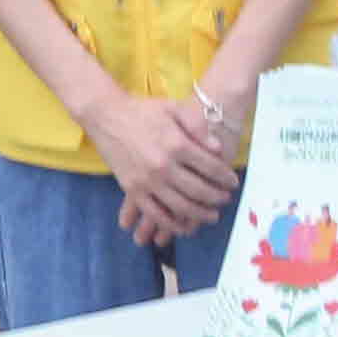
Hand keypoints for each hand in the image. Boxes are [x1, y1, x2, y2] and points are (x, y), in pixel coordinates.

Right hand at [86, 93, 239, 245]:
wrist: (105, 115)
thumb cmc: (142, 110)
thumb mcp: (174, 109)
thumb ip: (198, 127)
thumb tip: (219, 149)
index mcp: (176, 144)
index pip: (211, 167)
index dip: (226, 178)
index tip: (233, 183)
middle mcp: (163, 165)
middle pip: (199, 190)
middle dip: (217, 198)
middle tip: (225, 199)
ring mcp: (146, 180)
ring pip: (180, 206)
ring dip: (200, 214)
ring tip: (211, 215)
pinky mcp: (132, 188)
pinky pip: (155, 212)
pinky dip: (171, 224)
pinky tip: (183, 227)